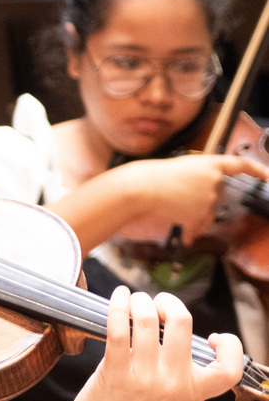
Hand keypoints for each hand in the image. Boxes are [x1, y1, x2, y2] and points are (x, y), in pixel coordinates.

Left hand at [63, 287, 242, 400]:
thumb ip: (186, 383)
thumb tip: (188, 351)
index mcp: (193, 394)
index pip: (229, 369)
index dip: (230, 346)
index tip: (212, 337)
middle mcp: (173, 385)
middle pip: (181, 322)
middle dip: (168, 302)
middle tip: (157, 304)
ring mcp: (144, 379)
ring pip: (146, 319)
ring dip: (139, 301)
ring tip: (133, 301)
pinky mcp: (114, 374)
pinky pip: (118, 329)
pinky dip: (118, 306)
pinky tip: (117, 298)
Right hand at [124, 153, 268, 242]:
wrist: (143, 187)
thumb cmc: (157, 176)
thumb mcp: (183, 171)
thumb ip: (201, 180)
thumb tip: (207, 202)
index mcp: (211, 163)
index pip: (240, 164)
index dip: (257, 169)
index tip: (266, 176)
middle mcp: (214, 180)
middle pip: (218, 195)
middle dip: (205, 201)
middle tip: (183, 199)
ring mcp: (209, 197)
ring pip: (208, 212)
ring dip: (195, 217)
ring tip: (176, 212)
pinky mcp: (200, 213)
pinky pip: (200, 225)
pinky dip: (192, 231)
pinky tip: (187, 236)